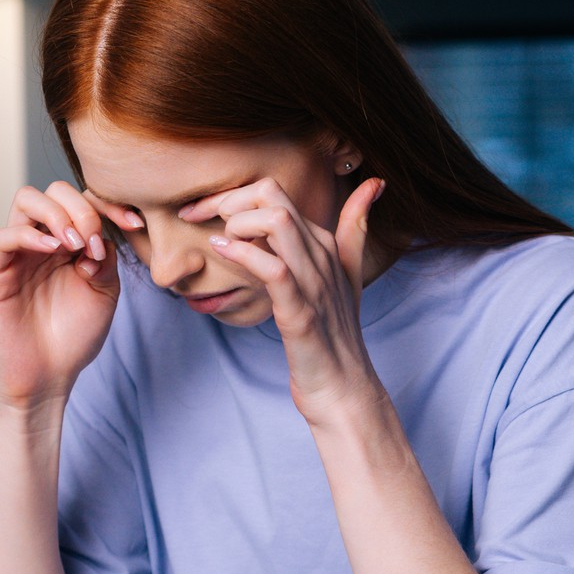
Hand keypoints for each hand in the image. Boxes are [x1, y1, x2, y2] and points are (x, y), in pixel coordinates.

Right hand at [0, 182, 119, 410]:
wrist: (48, 376)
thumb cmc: (75, 336)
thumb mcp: (105, 291)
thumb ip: (105, 256)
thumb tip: (96, 234)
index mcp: (70, 242)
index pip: (83, 200)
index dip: (109, 204)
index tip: (134, 223)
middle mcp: (42, 241)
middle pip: (54, 191)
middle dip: (80, 208)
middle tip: (92, 242)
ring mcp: (18, 254)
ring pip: (26, 201)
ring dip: (56, 214)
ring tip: (74, 245)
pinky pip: (4, 237)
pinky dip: (30, 235)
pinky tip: (53, 249)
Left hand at [182, 177, 387, 422]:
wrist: (342, 388)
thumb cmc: (332, 333)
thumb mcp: (345, 275)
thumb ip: (354, 229)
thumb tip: (373, 185)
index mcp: (325, 242)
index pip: (274, 192)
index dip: (230, 195)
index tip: (200, 211)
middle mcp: (321, 255)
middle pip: (273, 196)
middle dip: (227, 200)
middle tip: (200, 220)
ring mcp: (313, 283)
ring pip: (278, 223)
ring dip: (237, 223)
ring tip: (218, 240)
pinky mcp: (301, 313)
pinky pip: (274, 270)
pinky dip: (244, 256)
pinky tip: (222, 252)